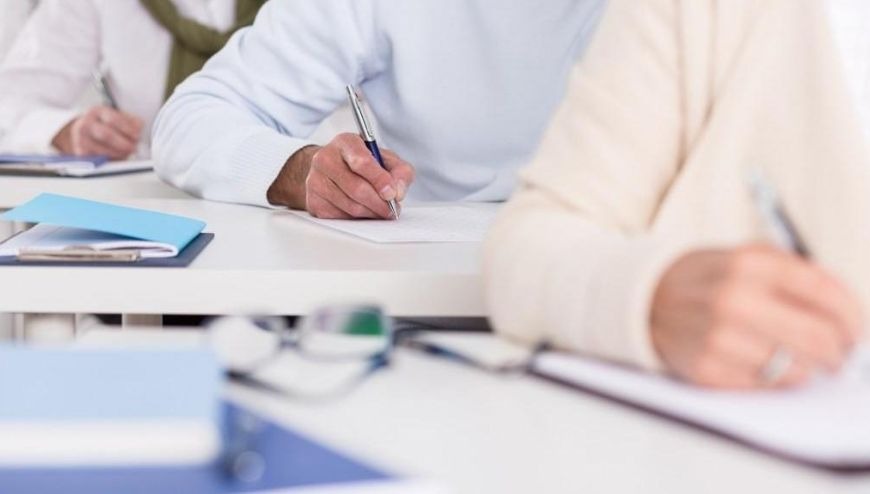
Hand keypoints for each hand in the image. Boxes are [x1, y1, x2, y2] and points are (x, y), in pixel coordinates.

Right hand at [51, 106, 142, 159]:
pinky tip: (116, 158)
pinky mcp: (81, 153)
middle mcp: (87, 123)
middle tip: (133, 147)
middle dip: (123, 143)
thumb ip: (131, 122)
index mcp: (98, 111)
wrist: (85, 130)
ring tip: (126, 153)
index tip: (137, 135)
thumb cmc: (106, 124)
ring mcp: (81, 138)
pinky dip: (110, 160)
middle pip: (106, 134)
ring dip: (119, 153)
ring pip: (102, 150)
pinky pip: (97, 160)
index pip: (113, 119)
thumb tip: (139, 127)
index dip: (128, 128)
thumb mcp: (118, 117)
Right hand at [267, 134, 414, 218]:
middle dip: (379, 203)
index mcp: (345, 142)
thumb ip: (400, 171)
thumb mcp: (386, 159)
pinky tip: (363, 211)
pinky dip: (357, 218)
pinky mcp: (313, 201)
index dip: (379, 180)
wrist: (331, 169)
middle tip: (391, 209)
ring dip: (371, 213)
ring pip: (350, 206)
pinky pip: (340, 217)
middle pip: (356, 188)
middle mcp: (325, 158)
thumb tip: (398, 192)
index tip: (392, 193)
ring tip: (380, 210)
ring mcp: (315, 180)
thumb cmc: (362, 163)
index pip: (361, 161)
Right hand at [651, 245, 862, 388]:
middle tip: (840, 354)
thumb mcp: (748, 257)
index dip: (853, 317)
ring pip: (799, 370)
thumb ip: (800, 275)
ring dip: (809, 369)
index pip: (827, 295)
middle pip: (820, 338)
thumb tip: (850, 316)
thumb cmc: (707, 279)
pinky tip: (766, 365)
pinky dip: (776, 380)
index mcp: (750, 264)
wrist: (645, 299)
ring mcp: (718, 338)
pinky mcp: (707, 370)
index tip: (857, 330)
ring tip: (801, 360)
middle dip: (840, 351)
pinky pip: (767, 387)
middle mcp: (734, 299)